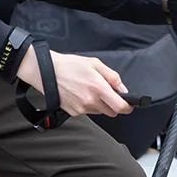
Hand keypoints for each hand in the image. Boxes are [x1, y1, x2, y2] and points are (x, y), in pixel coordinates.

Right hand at [16, 47, 132, 117]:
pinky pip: (87, 112)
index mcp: (98, 88)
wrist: (48, 72)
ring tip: (89, 90)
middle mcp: (90, 101)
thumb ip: (112, 77)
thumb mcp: (95, 64)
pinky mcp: (73, 112)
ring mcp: (81, 108)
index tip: (129, 104)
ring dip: (100, 104)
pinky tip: (80, 94)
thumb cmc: (70, 65)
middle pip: (111, 112)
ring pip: (99, 112)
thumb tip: (123, 89)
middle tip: (107, 93)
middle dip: (113, 104)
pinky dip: (88, 105)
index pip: (120, 107)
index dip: (128, 107)